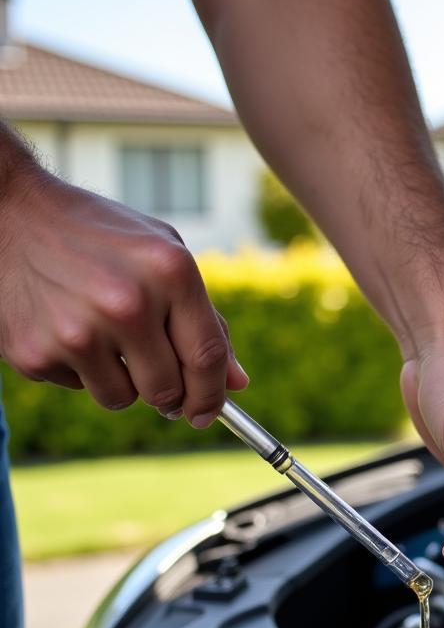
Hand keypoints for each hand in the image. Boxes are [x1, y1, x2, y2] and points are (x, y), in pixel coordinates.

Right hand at [0, 163, 246, 424]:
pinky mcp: (36, 352)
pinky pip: (77, 387)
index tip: (209, 413)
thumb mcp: (164, 257)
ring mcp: (78, 330)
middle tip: (162, 386)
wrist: (9, 214)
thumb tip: (237, 383)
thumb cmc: (100, 236)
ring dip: (123, 384)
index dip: (214, 396)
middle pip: (168, 391)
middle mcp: (127, 303)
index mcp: (170, 273)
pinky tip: (66, 327)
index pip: (207, 358)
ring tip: (105, 339)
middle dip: (170, 397)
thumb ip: (206, 321)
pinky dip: (79, 370)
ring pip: (122, 399)